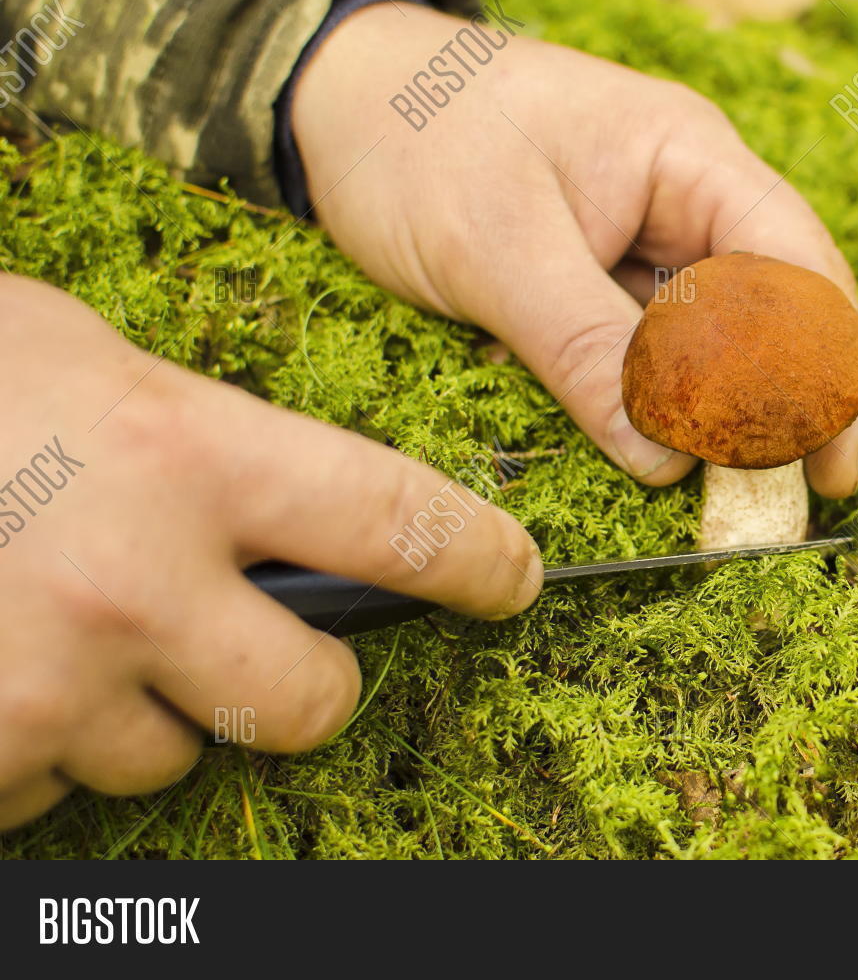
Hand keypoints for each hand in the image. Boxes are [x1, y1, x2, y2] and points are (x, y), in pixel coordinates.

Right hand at [0, 276, 540, 828]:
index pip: (395, 521)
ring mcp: (40, 687)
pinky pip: (53, 789)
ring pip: (172, 753)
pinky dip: (34, 745)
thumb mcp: (84, 367)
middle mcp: (130, 581)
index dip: (476, 560)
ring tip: (50, 619)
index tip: (511, 578)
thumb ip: (203, 446)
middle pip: (313, 699)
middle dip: (305, 684)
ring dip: (140, 706)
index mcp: (184, 453)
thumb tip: (298, 522)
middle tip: (259, 642)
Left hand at [291, 3, 857, 493]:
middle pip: (776, 308)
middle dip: (788, 403)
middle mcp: (686, 193)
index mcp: (687, 155)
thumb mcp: (494, 247)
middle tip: (788, 501)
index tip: (827, 463)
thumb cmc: (411, 133)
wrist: (331, 89)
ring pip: (714, 336)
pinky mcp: (601, 270)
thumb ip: (584, 348)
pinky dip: (656, 395)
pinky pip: (651, 344)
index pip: (796, 265)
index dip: (827, 369)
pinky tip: (653, 443)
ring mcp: (646, 233)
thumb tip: (667, 458)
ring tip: (728, 492)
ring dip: (719, 409)